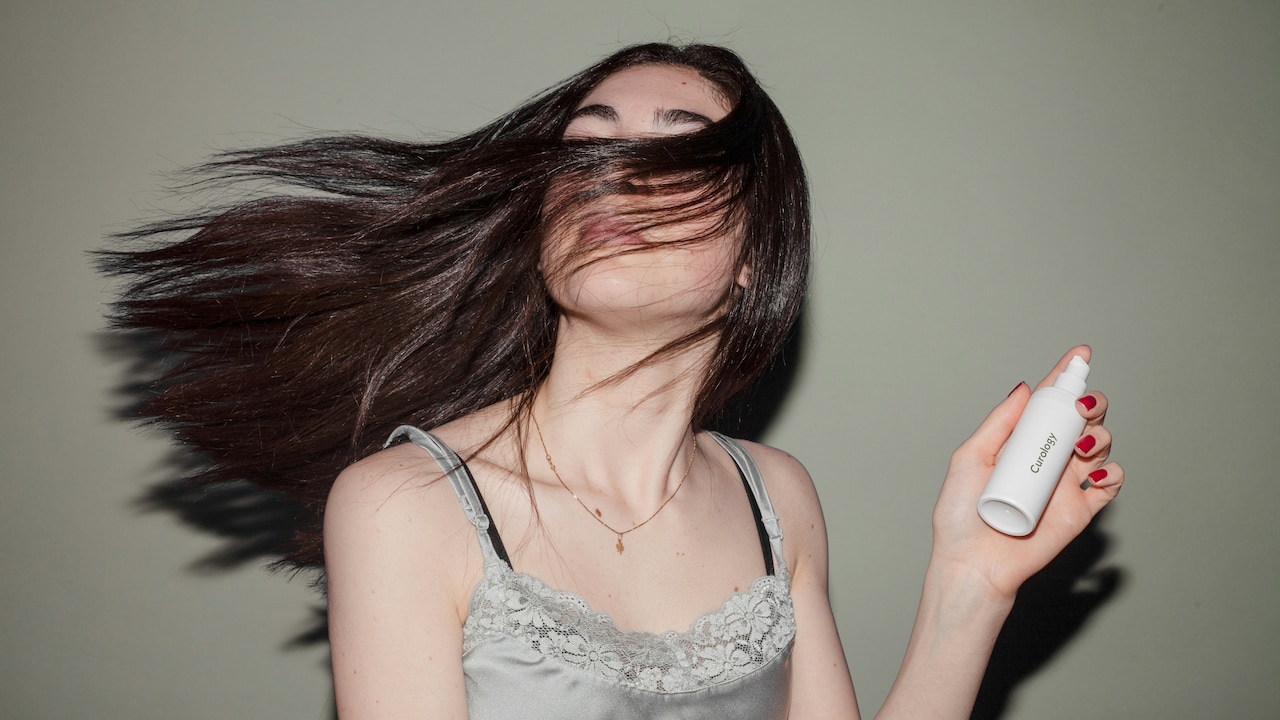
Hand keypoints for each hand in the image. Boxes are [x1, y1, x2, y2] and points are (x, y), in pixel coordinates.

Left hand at [929, 345, 1124, 600]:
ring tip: (1080, 446)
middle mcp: (1047, 456)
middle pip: (1082, 417)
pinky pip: (1110, 483)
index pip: (1047, 402)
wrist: (974, 562)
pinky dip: (1112, 472)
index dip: (1066, 376)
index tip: (1080, 355)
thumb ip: (998, 424)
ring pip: (1101, 444)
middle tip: (1081, 406)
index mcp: (1020, 441)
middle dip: (1090, 402)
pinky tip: (1093, 472)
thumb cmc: (961, 515)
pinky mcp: (1081, 509)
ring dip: (1100, 434)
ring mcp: (1066, 481)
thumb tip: (1026, 389)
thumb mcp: (970, 458)